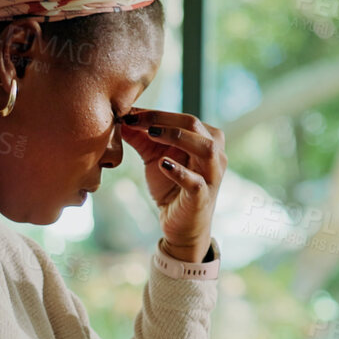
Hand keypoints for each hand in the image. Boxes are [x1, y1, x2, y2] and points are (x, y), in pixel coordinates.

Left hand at [119, 110, 224, 261]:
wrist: (181, 225)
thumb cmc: (171, 187)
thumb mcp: (155, 157)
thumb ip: (141, 137)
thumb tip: (122, 117)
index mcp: (207, 139)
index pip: (183, 118)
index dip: (155, 113)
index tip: (128, 112)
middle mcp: (216, 154)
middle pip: (194, 125)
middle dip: (162, 119)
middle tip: (134, 119)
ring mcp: (212, 176)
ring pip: (205, 148)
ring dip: (176, 137)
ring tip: (151, 134)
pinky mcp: (203, 197)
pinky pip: (195, 182)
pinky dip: (180, 171)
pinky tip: (162, 164)